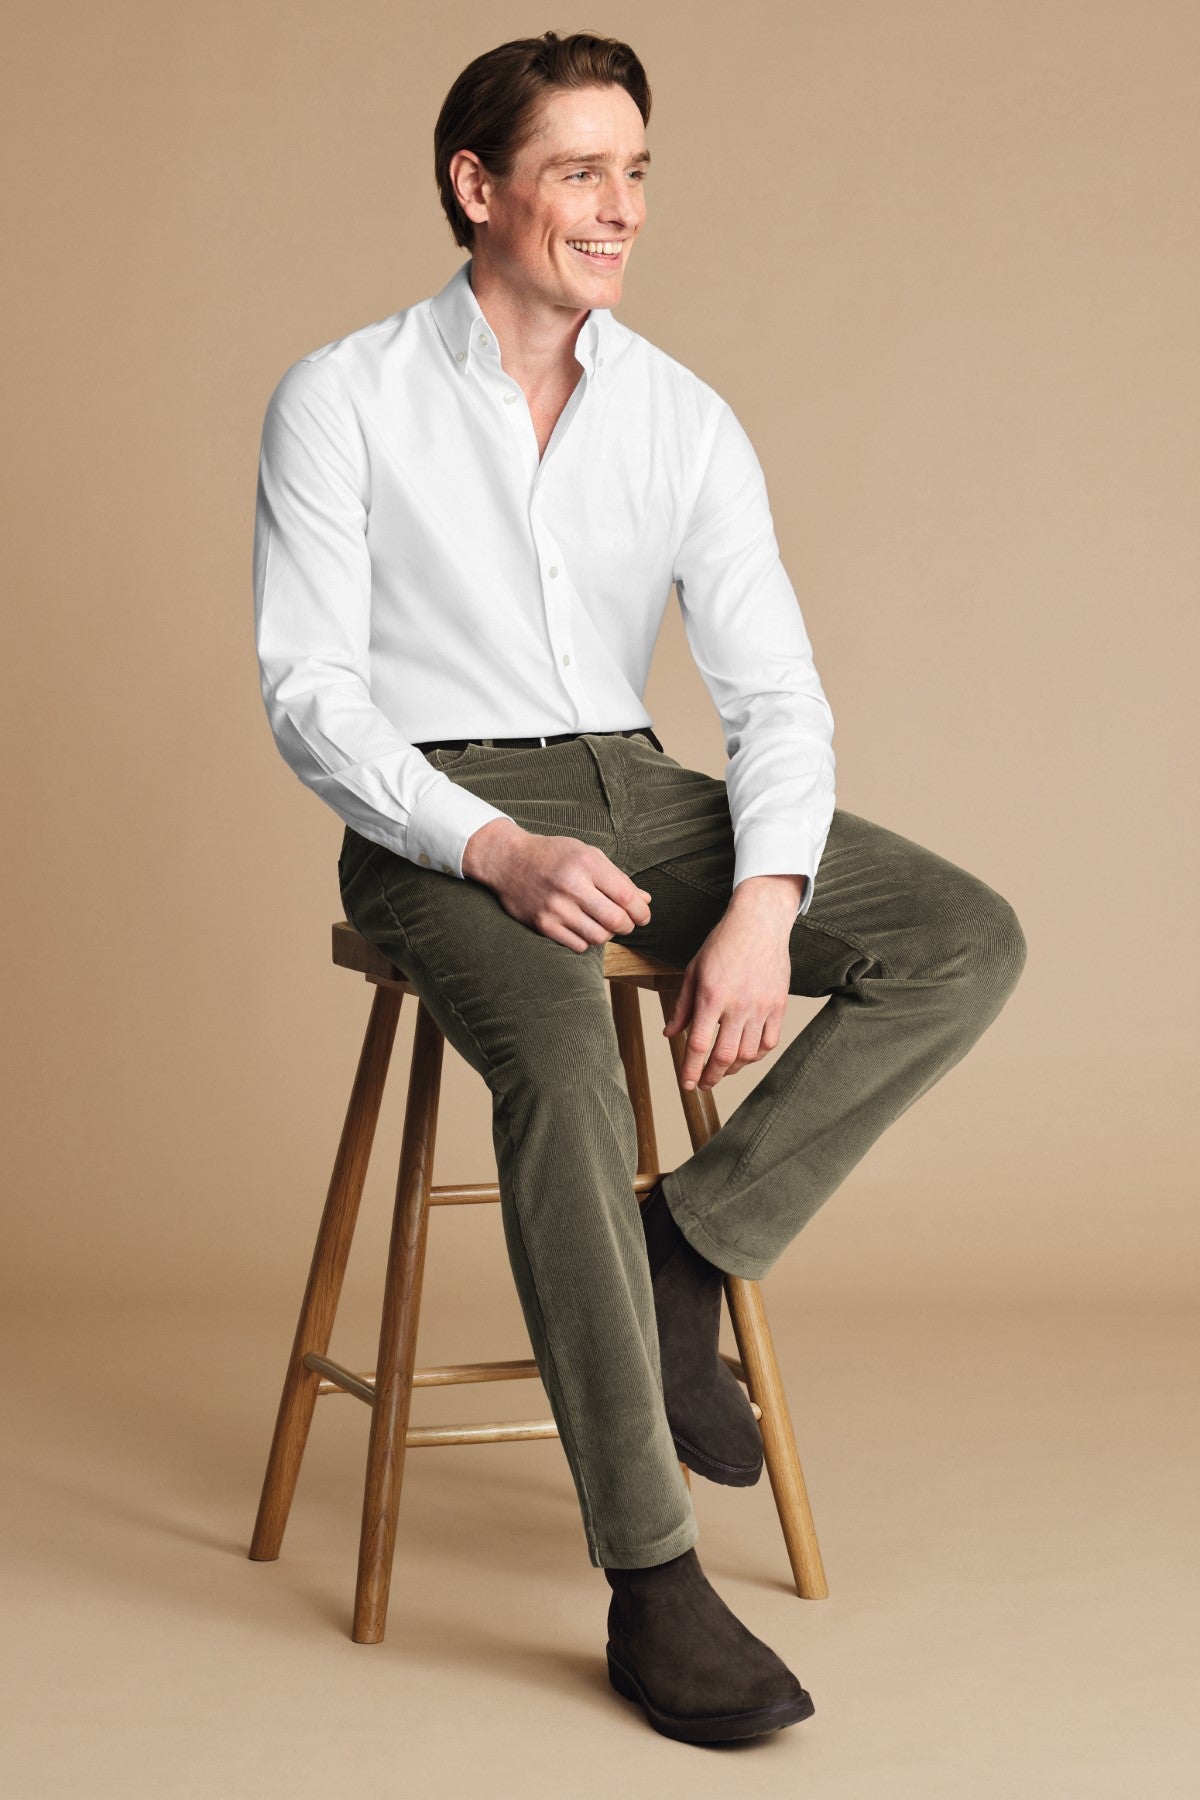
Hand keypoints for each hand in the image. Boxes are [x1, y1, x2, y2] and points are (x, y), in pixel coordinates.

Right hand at [462, 818, 651, 950]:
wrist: (509, 861)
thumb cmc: (553, 856)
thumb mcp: (588, 855)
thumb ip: (617, 878)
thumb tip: (645, 900)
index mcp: (587, 863)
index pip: (627, 897)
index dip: (641, 911)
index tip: (642, 916)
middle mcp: (572, 885)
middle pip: (616, 921)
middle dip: (628, 926)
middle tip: (626, 923)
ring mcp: (556, 907)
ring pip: (599, 937)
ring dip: (607, 934)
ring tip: (603, 924)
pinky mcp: (543, 924)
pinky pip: (578, 945)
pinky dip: (587, 941)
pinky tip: (582, 928)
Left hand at [663, 879, 801, 1089]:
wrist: (760, 923)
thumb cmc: (723, 943)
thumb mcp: (694, 971)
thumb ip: (682, 1006)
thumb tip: (669, 1034)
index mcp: (711, 996)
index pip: (699, 1044)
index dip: (691, 1070)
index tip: (686, 1084)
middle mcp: (737, 1005)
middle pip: (724, 1057)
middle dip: (711, 1076)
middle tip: (703, 1083)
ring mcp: (761, 1007)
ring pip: (748, 1055)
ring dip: (733, 1069)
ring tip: (722, 1069)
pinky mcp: (779, 1005)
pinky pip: (770, 1042)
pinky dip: (757, 1056)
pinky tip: (746, 1056)